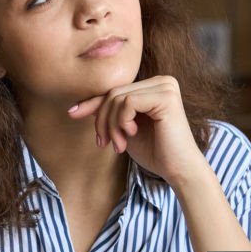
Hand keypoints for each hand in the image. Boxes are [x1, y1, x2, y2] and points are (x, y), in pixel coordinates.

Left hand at [67, 75, 207, 185]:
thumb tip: (79, 105)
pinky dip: (121, 121)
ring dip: (111, 125)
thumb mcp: (124, 129)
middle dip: (102, 120)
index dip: (92, 103)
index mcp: (153, 86)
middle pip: (114, 92)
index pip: (115, 90)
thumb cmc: (155, 153)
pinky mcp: (166, 96)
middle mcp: (162, 81)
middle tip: (104, 144)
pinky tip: (131, 135)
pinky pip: (128, 102)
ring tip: (119, 145)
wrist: (178, 170)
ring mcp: (165, 86)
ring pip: (117, 97)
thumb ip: (110, 114)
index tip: (72, 114)